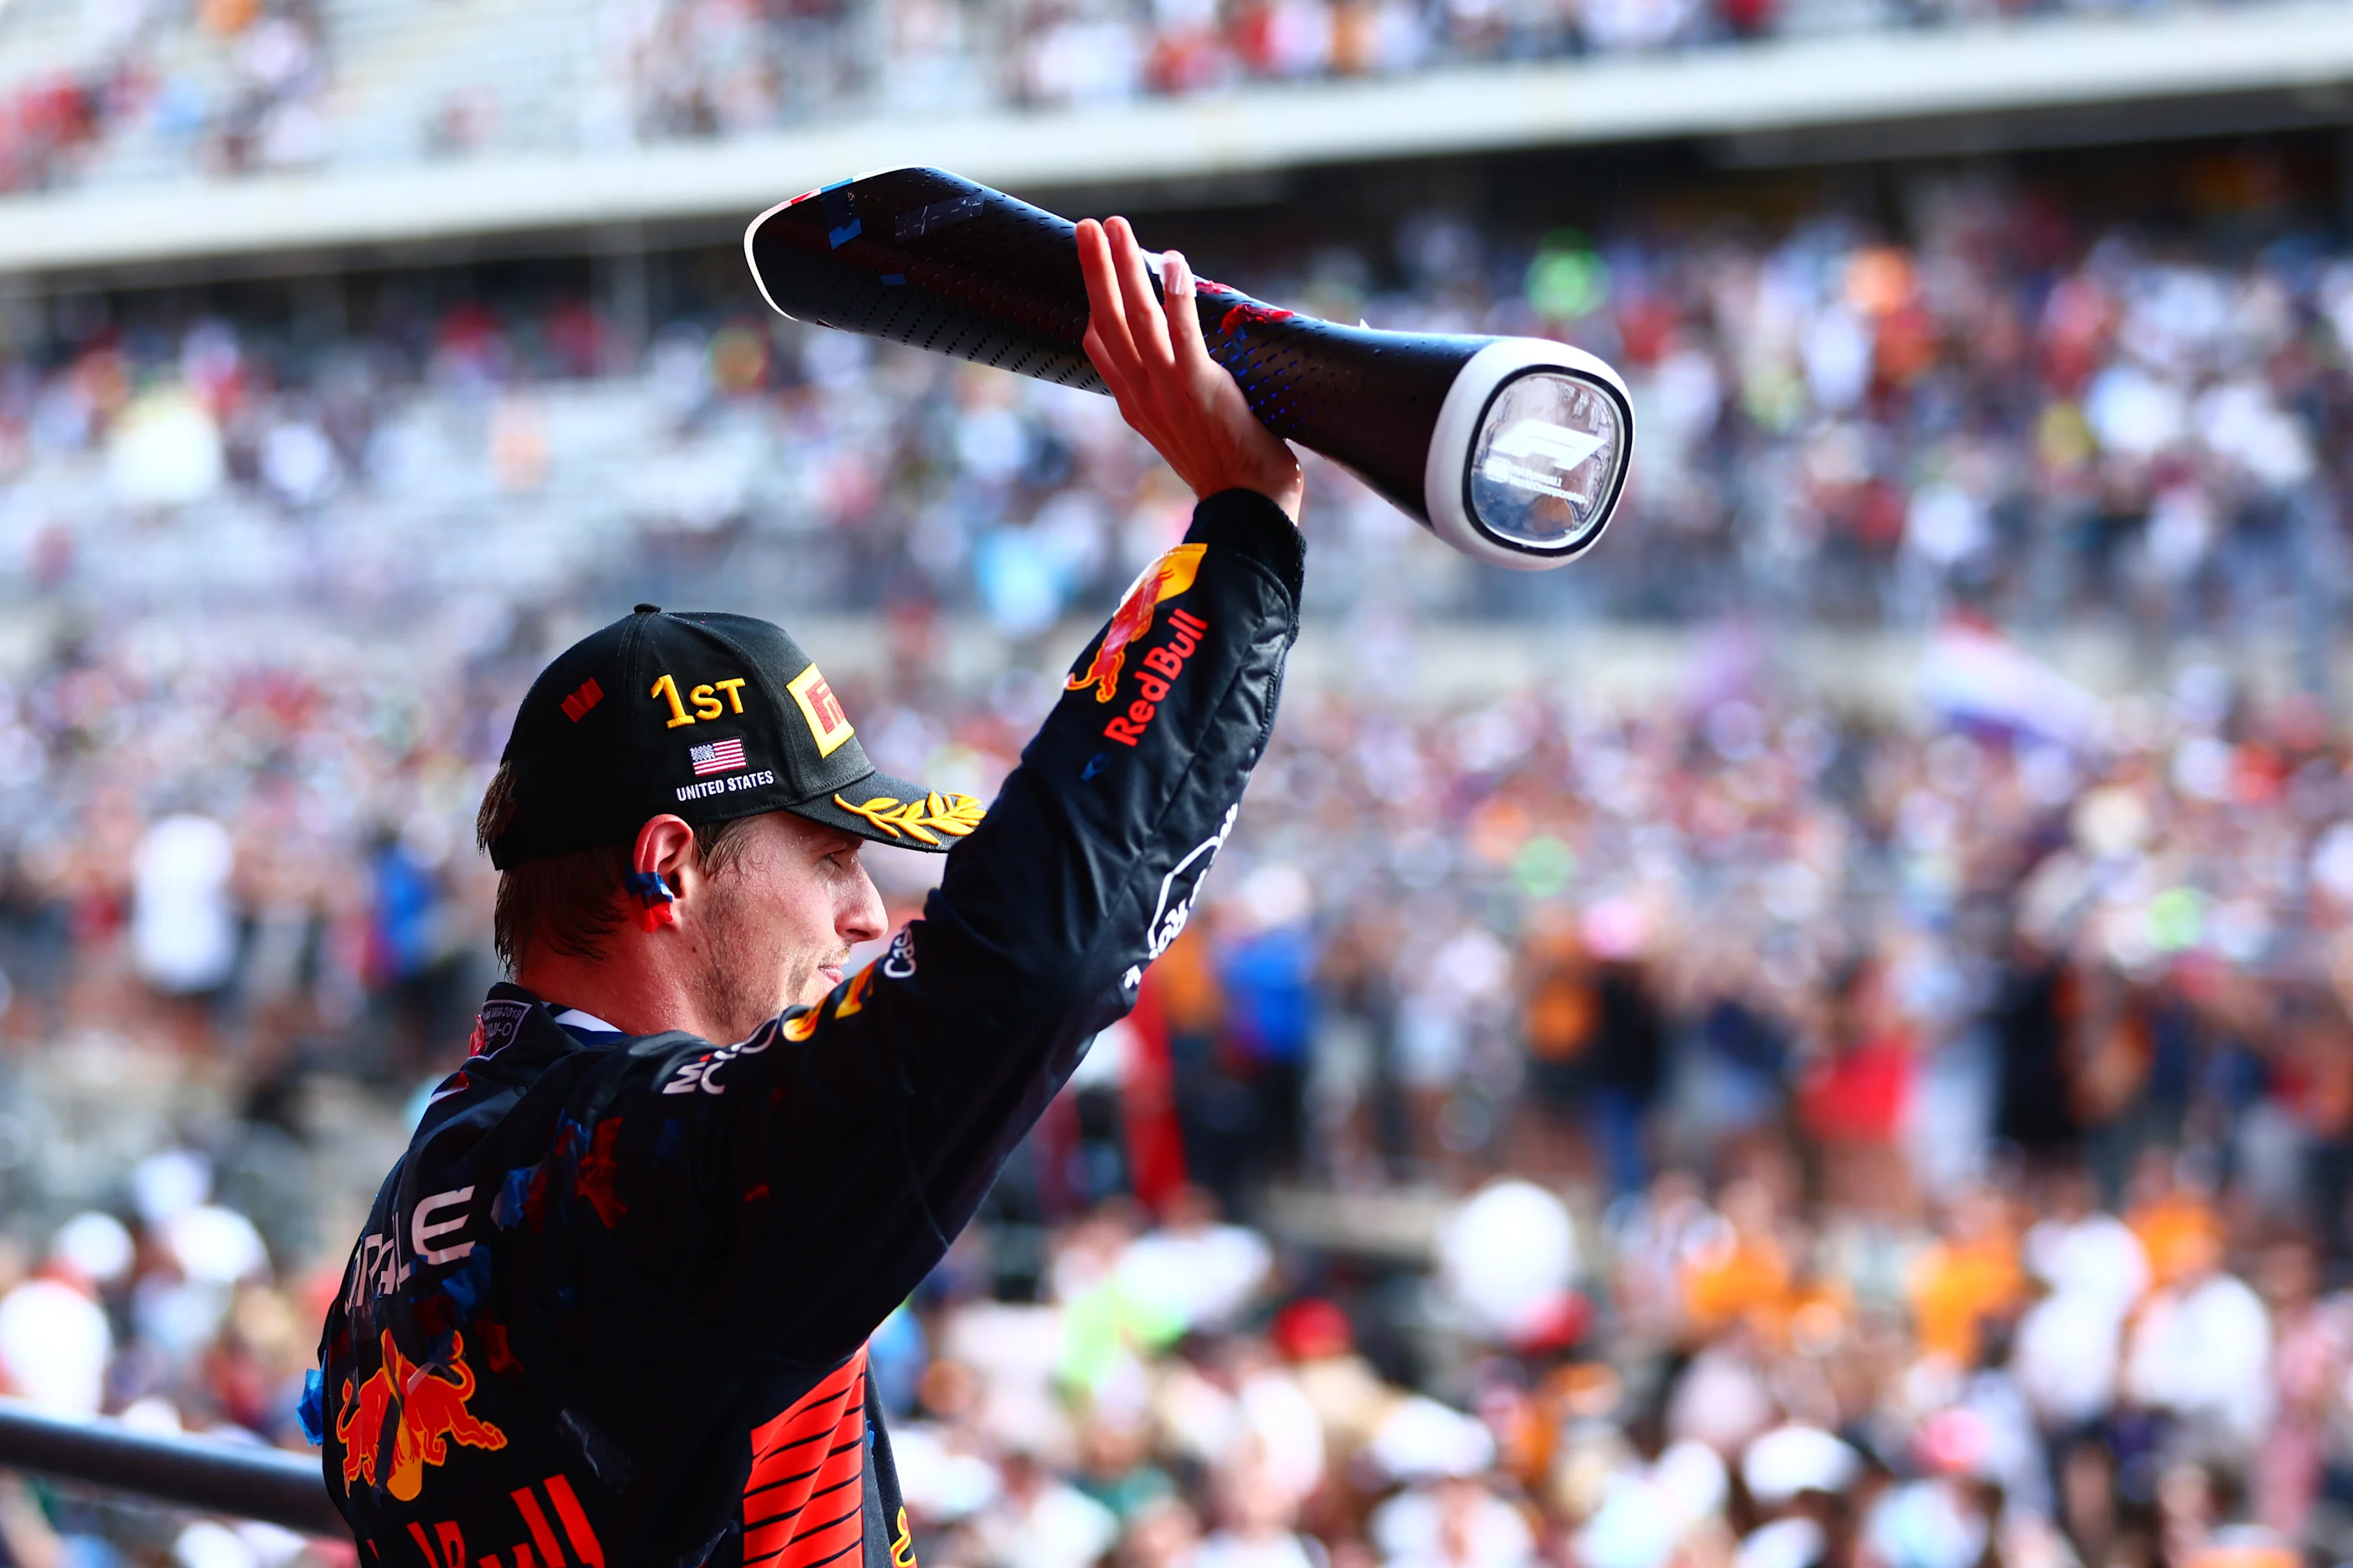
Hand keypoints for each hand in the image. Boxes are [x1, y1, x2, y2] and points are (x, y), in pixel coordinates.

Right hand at [1077, 215, 1303, 523]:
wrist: (1247, 508)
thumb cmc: (1228, 472)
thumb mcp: (1186, 431)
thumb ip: (1175, 398)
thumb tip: (1188, 371)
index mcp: (1135, 404)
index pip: (1101, 346)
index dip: (1093, 303)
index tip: (1092, 266)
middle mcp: (1142, 394)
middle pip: (1107, 320)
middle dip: (1095, 269)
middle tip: (1087, 226)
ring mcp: (1166, 389)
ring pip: (1135, 317)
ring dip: (1123, 267)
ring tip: (1115, 227)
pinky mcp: (1198, 387)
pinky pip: (1182, 331)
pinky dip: (1176, 294)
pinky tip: (1173, 260)